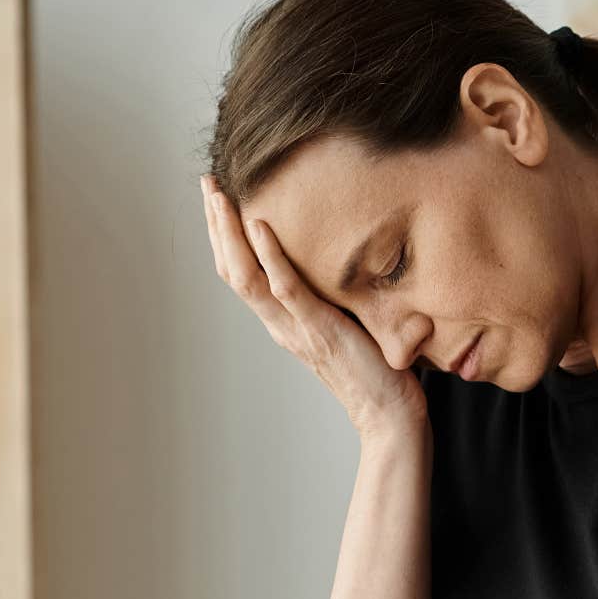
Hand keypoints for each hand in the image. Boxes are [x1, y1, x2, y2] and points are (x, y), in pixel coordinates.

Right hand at [201, 174, 425, 437]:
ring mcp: (295, 328)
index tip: (219, 200)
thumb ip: (336, 297)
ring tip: (220, 196)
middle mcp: (280, 324)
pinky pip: (286, 288)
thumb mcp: (348, 324)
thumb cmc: (377, 372)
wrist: (389, 415)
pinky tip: (260, 224)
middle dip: (217, 225)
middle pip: (232, 269)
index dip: (225, 238)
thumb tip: (348, 260)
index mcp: (284, 321)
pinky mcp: (319, 329)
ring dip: (229, 233)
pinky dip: (270, 255)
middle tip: (208, 183)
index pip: (242, 274)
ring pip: (246, 276)